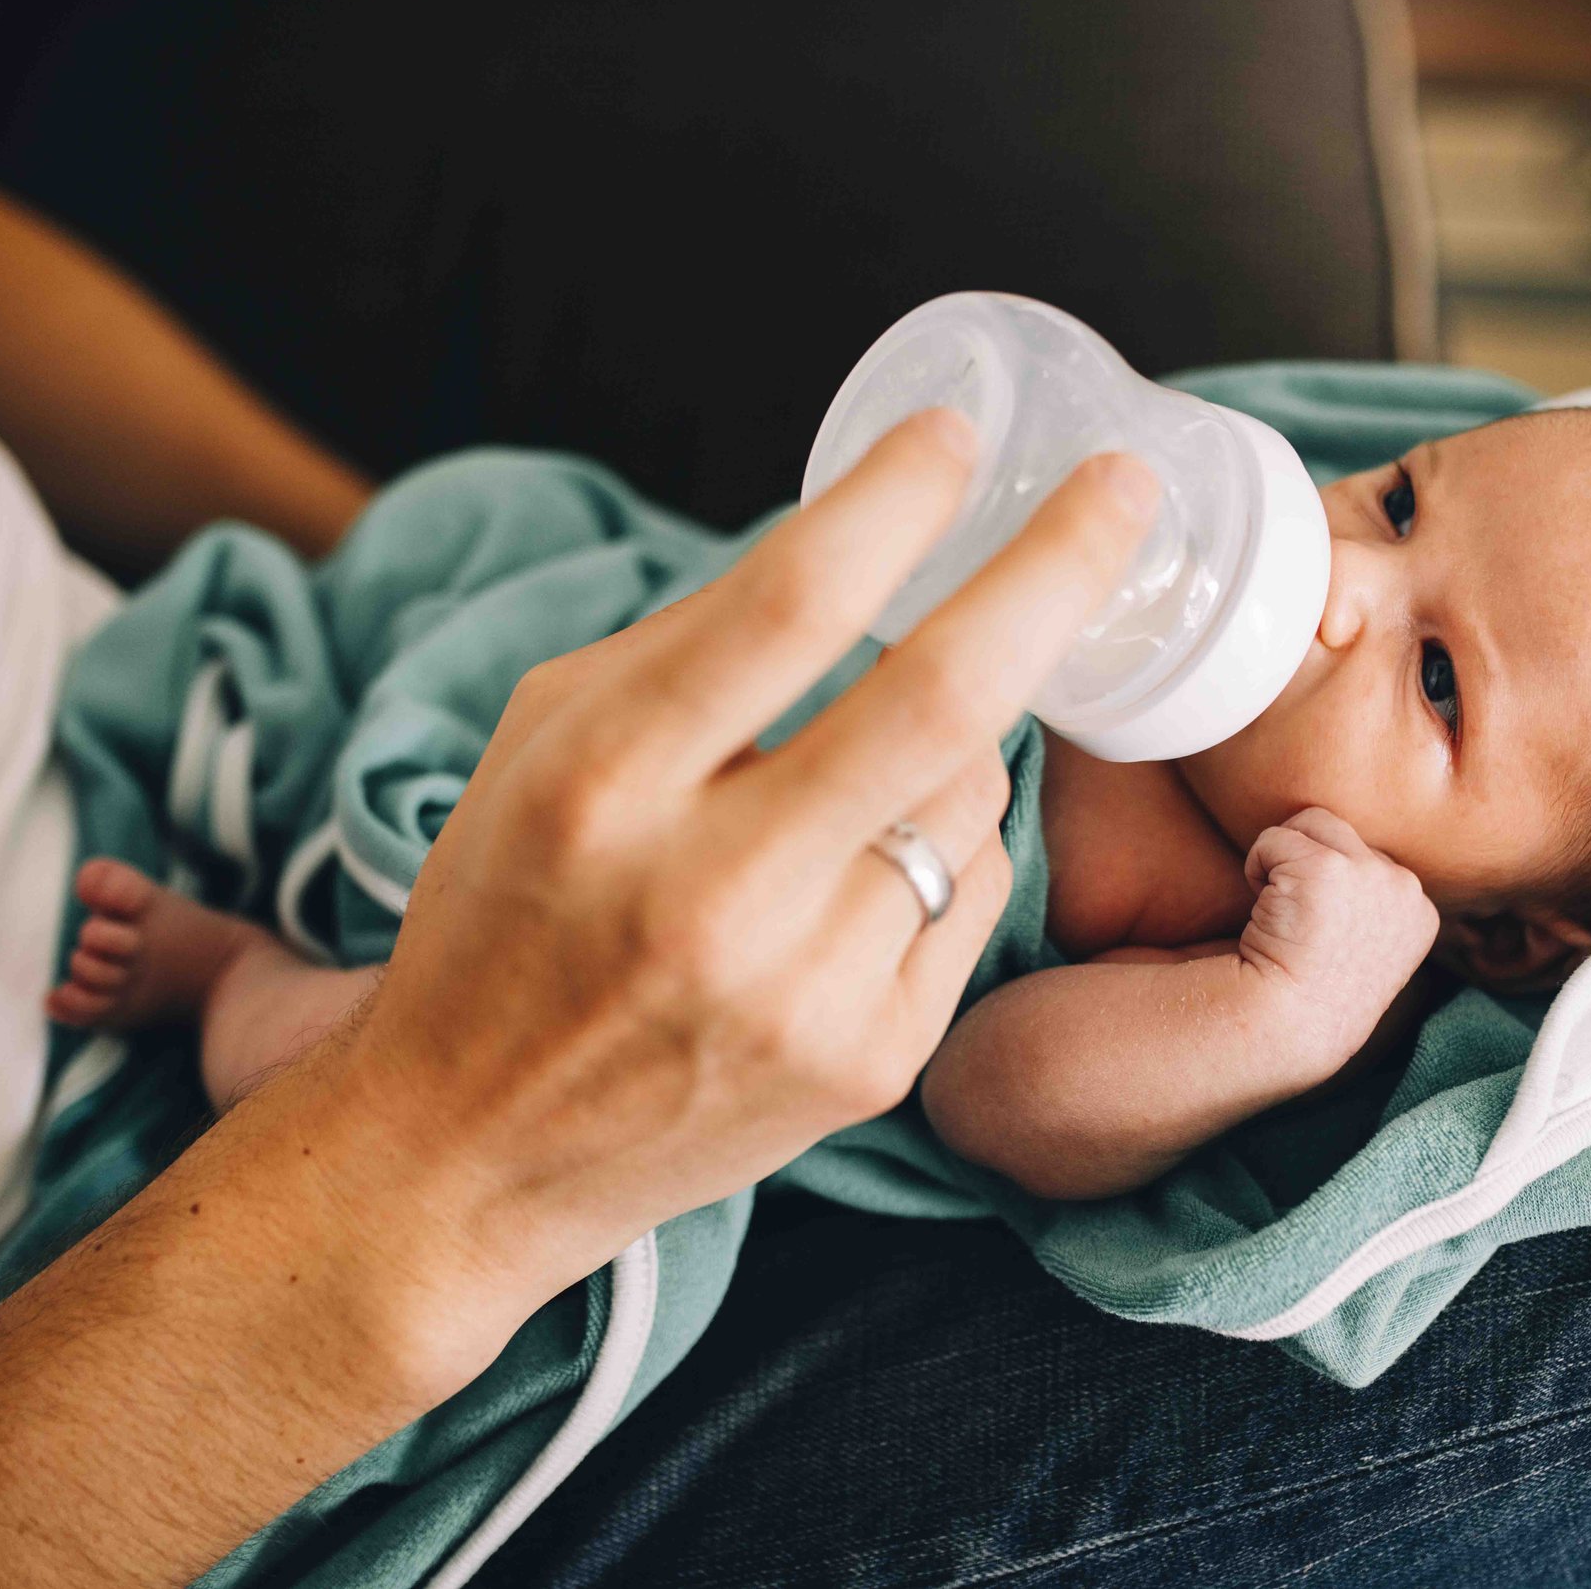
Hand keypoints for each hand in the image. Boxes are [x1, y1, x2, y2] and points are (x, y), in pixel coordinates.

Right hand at [328, 410, 1159, 1359]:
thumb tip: (860, 538)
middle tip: (1121, 490)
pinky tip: (864, 866)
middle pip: (938, 699)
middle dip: (1055, 569)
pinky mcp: (872, 1063)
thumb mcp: (543, 745)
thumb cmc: (505, 914)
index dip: (893, 500)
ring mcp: (807, 994)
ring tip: (870, 760)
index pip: (784, 605)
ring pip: (973, 795)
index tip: (959, 434)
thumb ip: (691, 644)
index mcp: (603, 787)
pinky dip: (948, 844)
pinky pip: (976, 893)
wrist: (469, 1154)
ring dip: (963, 735)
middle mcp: (711, 896)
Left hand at [1238, 806, 1440, 1043]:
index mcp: (1420, 911)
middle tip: (1293, 920)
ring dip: (1283, 859)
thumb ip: (1372, 902)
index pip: (1370, 862)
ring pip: (1311, 824)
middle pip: (1342, 834)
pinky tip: (1262, 913)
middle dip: (1307, 862)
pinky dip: (1256, 868)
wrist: (1290, 1026)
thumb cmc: (1315, 995)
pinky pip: (1273, 839)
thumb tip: (1351, 854)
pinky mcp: (1324, 867)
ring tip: (1279, 911)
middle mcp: (1404, 887)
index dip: (1330, 889)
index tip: (1319, 936)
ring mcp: (1368, 873)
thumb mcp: (1369, 947)